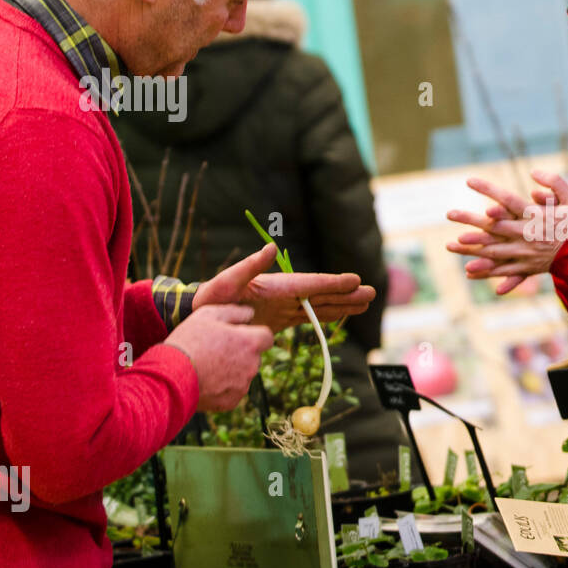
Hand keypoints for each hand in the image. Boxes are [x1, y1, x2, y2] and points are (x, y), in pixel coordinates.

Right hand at [164, 304, 274, 411]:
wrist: (170, 377)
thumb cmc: (188, 341)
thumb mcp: (208, 315)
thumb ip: (234, 312)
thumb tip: (250, 313)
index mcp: (250, 343)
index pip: (267, 336)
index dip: (253, 334)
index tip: (238, 335)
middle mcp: (252, 366)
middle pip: (254, 356)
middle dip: (240, 352)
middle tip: (215, 350)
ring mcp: (242, 386)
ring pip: (243, 374)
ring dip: (231, 369)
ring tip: (206, 366)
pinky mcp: (231, 402)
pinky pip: (232, 391)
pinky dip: (222, 387)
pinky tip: (203, 381)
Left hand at [192, 243, 375, 332]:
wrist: (196, 316)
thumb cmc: (208, 300)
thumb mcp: (225, 283)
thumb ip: (249, 266)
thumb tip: (271, 247)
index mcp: (275, 286)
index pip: (310, 285)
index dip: (333, 283)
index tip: (354, 280)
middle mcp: (283, 295)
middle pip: (322, 295)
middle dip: (346, 295)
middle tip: (371, 293)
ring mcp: (282, 307)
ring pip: (319, 306)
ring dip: (342, 305)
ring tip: (366, 303)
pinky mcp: (279, 320)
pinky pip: (308, 318)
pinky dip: (326, 316)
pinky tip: (342, 315)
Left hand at [445, 170, 567, 294]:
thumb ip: (554, 183)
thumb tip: (532, 173)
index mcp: (535, 217)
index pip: (507, 199)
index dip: (488, 189)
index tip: (469, 180)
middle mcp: (527, 235)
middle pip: (493, 227)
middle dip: (470, 220)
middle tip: (449, 213)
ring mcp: (526, 254)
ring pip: (493, 251)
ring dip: (471, 248)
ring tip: (451, 245)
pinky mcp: (529, 267)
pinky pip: (504, 271)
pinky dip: (487, 272)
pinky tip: (469, 272)